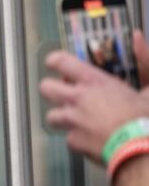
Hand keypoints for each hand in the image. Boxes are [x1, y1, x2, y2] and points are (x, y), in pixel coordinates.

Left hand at [39, 30, 148, 162]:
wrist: (140, 148)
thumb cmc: (145, 118)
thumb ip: (145, 60)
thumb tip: (137, 38)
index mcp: (95, 81)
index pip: (61, 62)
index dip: (54, 61)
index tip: (54, 63)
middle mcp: (78, 99)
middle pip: (46, 88)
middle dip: (51, 89)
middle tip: (62, 93)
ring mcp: (72, 121)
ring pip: (51, 116)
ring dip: (61, 118)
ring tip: (77, 120)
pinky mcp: (73, 141)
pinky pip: (69, 138)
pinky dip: (78, 139)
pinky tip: (92, 139)